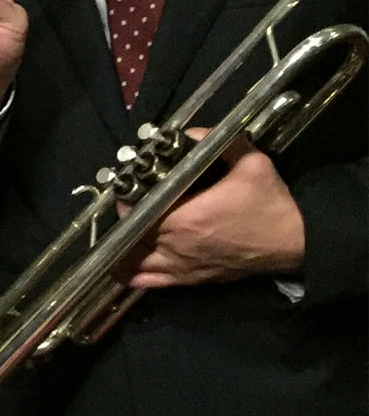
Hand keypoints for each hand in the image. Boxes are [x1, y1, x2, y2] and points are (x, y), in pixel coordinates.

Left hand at [124, 137, 304, 287]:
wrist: (296, 241)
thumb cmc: (270, 203)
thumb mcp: (248, 161)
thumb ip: (213, 142)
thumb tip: (187, 133)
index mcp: (184, 219)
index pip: (136, 212)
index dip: (125, 200)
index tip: (128, 189)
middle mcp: (177, 247)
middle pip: (132, 235)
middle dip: (125, 219)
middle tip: (128, 204)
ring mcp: (184, 267)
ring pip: (138, 262)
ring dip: (125, 247)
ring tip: (119, 233)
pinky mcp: (194, 280)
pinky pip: (155, 283)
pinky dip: (135, 276)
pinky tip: (122, 270)